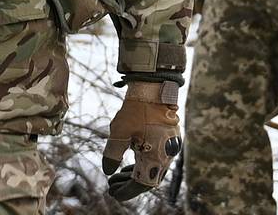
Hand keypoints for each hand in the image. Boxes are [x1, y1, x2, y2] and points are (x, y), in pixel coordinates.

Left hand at [102, 80, 181, 199]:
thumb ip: (112, 153)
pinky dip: (143, 162)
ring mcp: (170, 146)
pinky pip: (157, 157)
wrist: (154, 85)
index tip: (112, 192)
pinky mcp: (169, 137)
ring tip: (117, 175)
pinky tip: (131, 159)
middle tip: (112, 186)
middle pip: (149, 178)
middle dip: (129, 184)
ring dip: (136, 173)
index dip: (126, 191)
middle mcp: (167, 154)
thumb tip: (107, 171)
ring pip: (153, 168)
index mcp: (157, 156)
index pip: (142, 183)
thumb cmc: (137, 107)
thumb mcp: (119, 131)